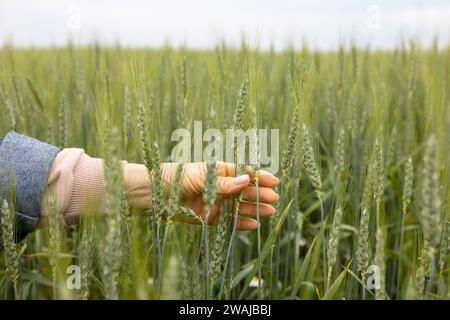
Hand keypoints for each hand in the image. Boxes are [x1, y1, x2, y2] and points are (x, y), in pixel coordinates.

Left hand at [123, 162, 279, 229]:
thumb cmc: (178, 177)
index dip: (260, 177)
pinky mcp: (209, 217)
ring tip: (270, 211)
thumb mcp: (203, 177)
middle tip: (274, 199)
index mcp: (220, 171)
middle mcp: (221, 186)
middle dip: (260, 194)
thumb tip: (248, 180)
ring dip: (254, 209)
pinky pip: (229, 221)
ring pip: (240, 206)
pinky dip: (241, 223)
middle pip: (245, 191)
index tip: (274, 181)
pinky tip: (254, 224)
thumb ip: (225, 182)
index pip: (244, 173)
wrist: (155, 193)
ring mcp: (216, 202)